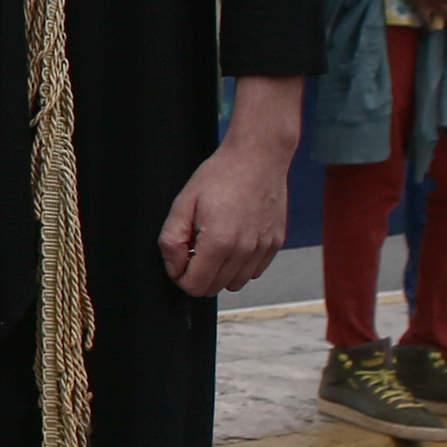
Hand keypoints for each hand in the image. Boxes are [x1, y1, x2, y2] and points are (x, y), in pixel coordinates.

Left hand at [159, 84, 296, 296]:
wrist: (258, 157)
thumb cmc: (220, 175)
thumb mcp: (183, 202)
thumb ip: (171, 240)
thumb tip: (175, 268)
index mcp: (218, 243)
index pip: (194, 287)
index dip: (180, 276)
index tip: (179, 258)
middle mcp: (244, 251)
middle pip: (213, 289)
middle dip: (198, 274)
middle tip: (195, 246)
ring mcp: (263, 249)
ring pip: (235, 284)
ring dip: (220, 272)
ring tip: (215, 243)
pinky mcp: (275, 244)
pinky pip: (253, 272)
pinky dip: (240, 265)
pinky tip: (234, 241)